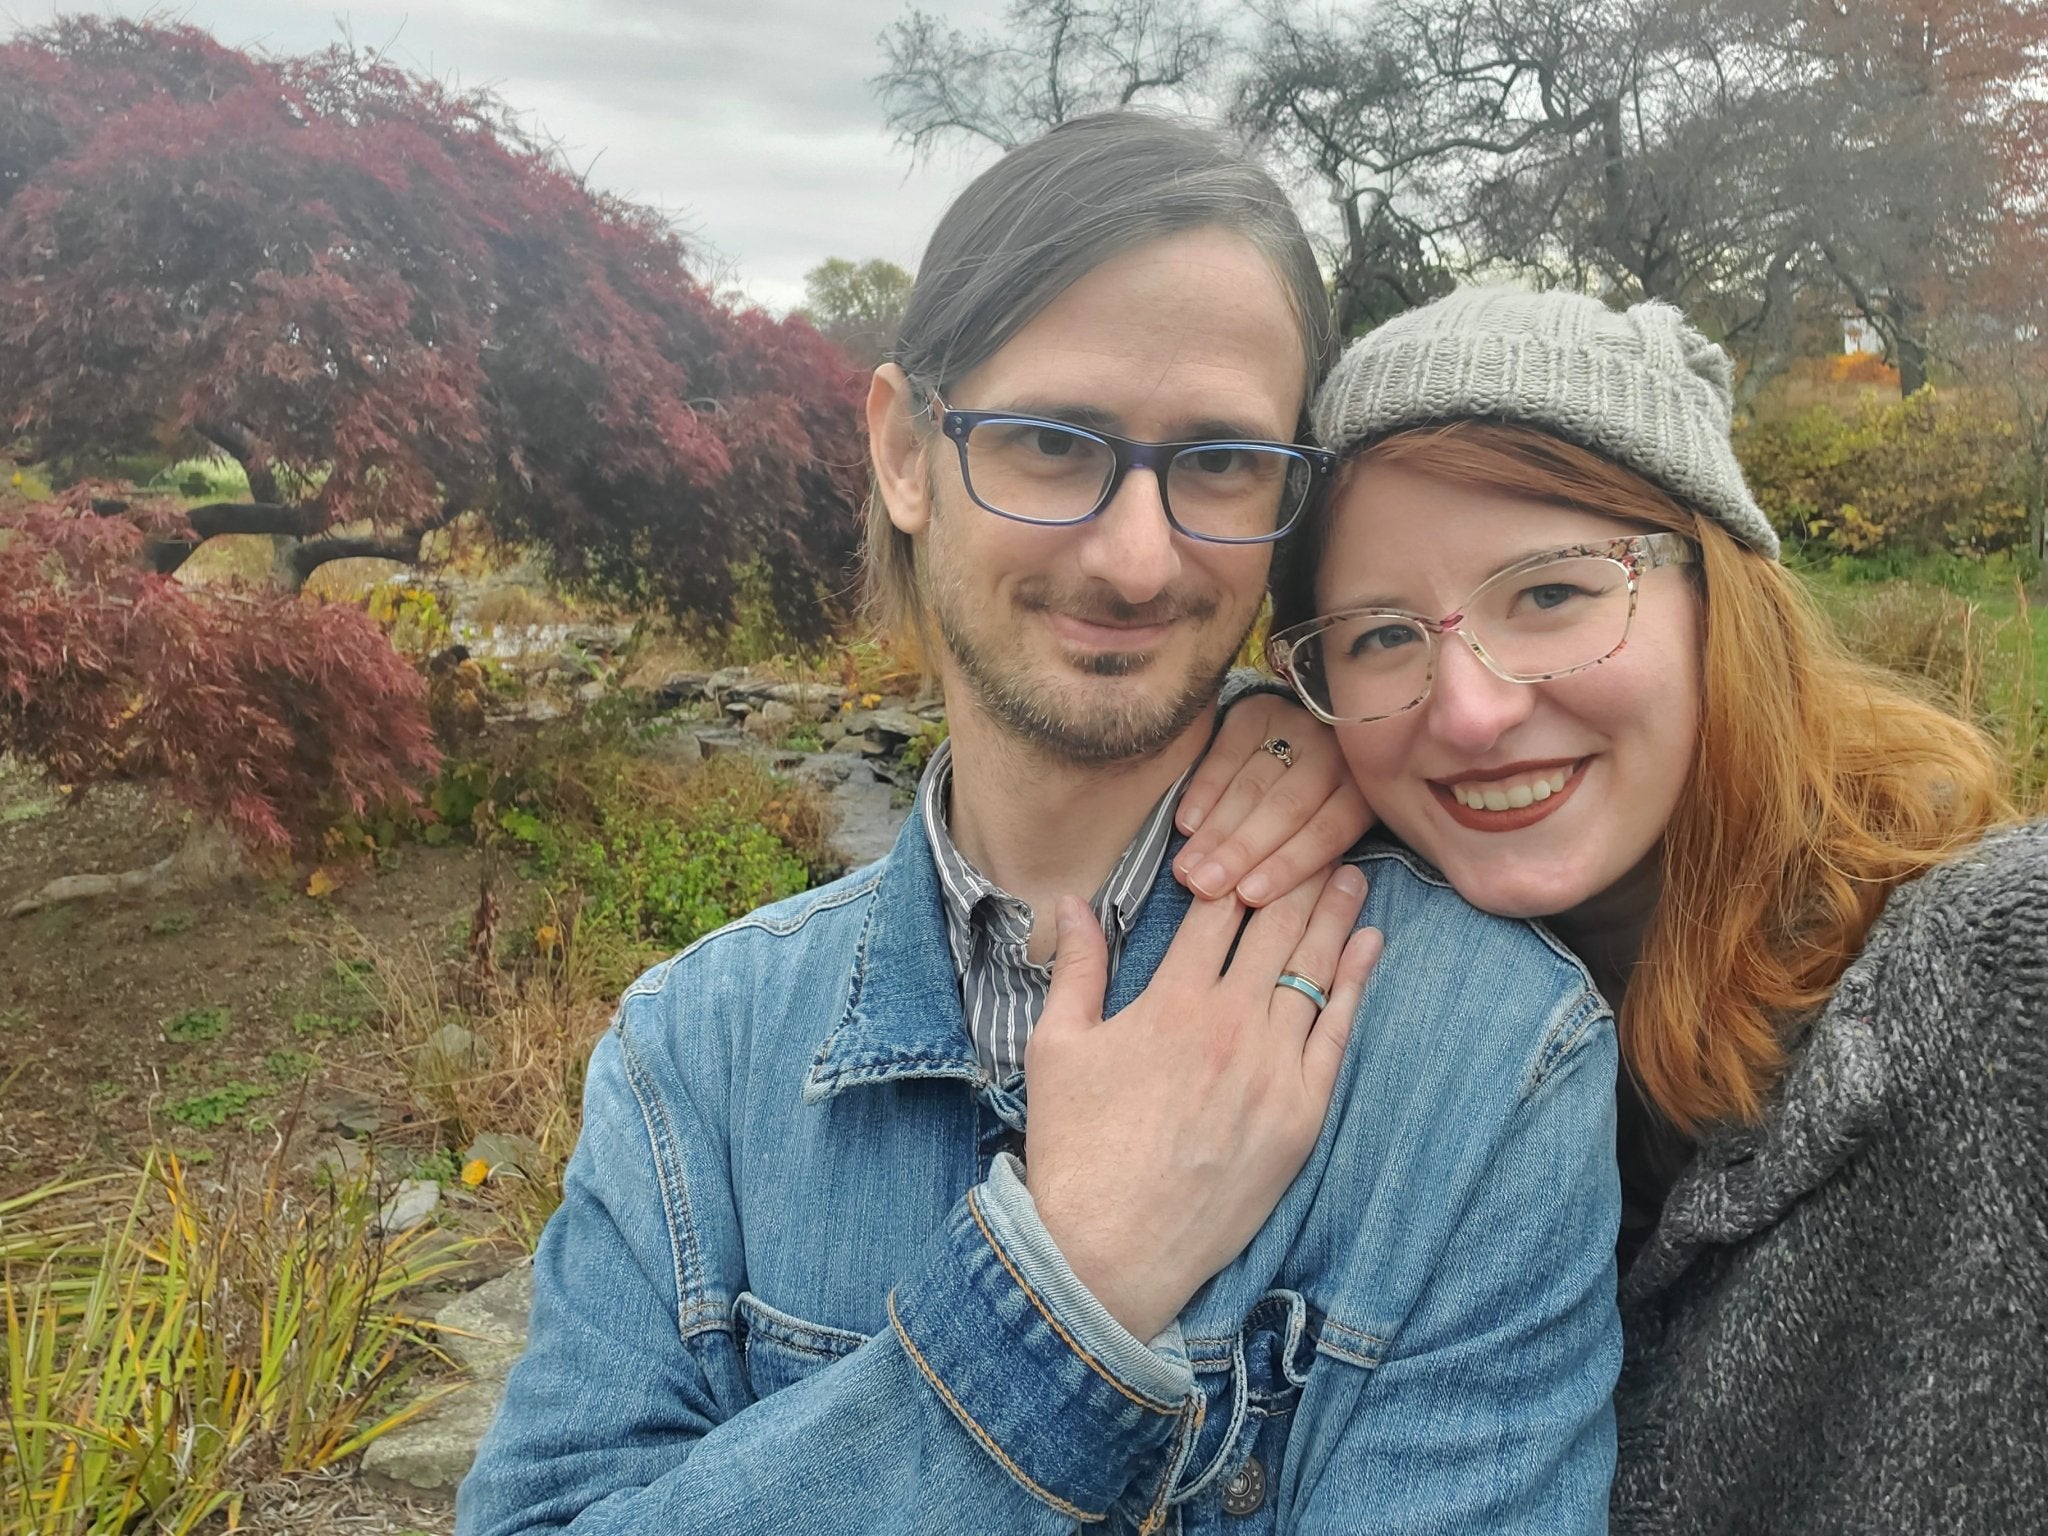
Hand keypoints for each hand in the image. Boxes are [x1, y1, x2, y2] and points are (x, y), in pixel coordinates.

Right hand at [1022, 865, 1383, 1341]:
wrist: (1110, 1249)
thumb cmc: (1075, 1148)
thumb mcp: (1058, 1046)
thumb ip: (1077, 967)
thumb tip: (1075, 900)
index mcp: (1172, 1002)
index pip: (1218, 912)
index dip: (1240, 867)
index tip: (1259, 836)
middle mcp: (1231, 1025)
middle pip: (1277, 931)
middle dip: (1300, 879)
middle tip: (1324, 840)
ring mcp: (1274, 1071)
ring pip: (1315, 974)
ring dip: (1336, 919)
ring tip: (1353, 877)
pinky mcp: (1302, 1116)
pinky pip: (1338, 1035)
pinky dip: (1357, 985)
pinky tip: (1369, 949)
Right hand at [1174, 693, 1375, 905]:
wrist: (1309, 724)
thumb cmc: (1314, 803)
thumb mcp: (1331, 826)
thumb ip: (1313, 858)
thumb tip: (1269, 900)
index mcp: (1360, 793)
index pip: (1325, 833)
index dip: (1288, 865)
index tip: (1249, 896)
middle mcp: (1333, 756)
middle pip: (1286, 810)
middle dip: (1242, 851)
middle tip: (1205, 886)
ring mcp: (1296, 728)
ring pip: (1253, 787)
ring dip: (1216, 831)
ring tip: (1187, 868)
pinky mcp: (1258, 712)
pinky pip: (1227, 755)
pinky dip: (1204, 792)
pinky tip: (1185, 826)